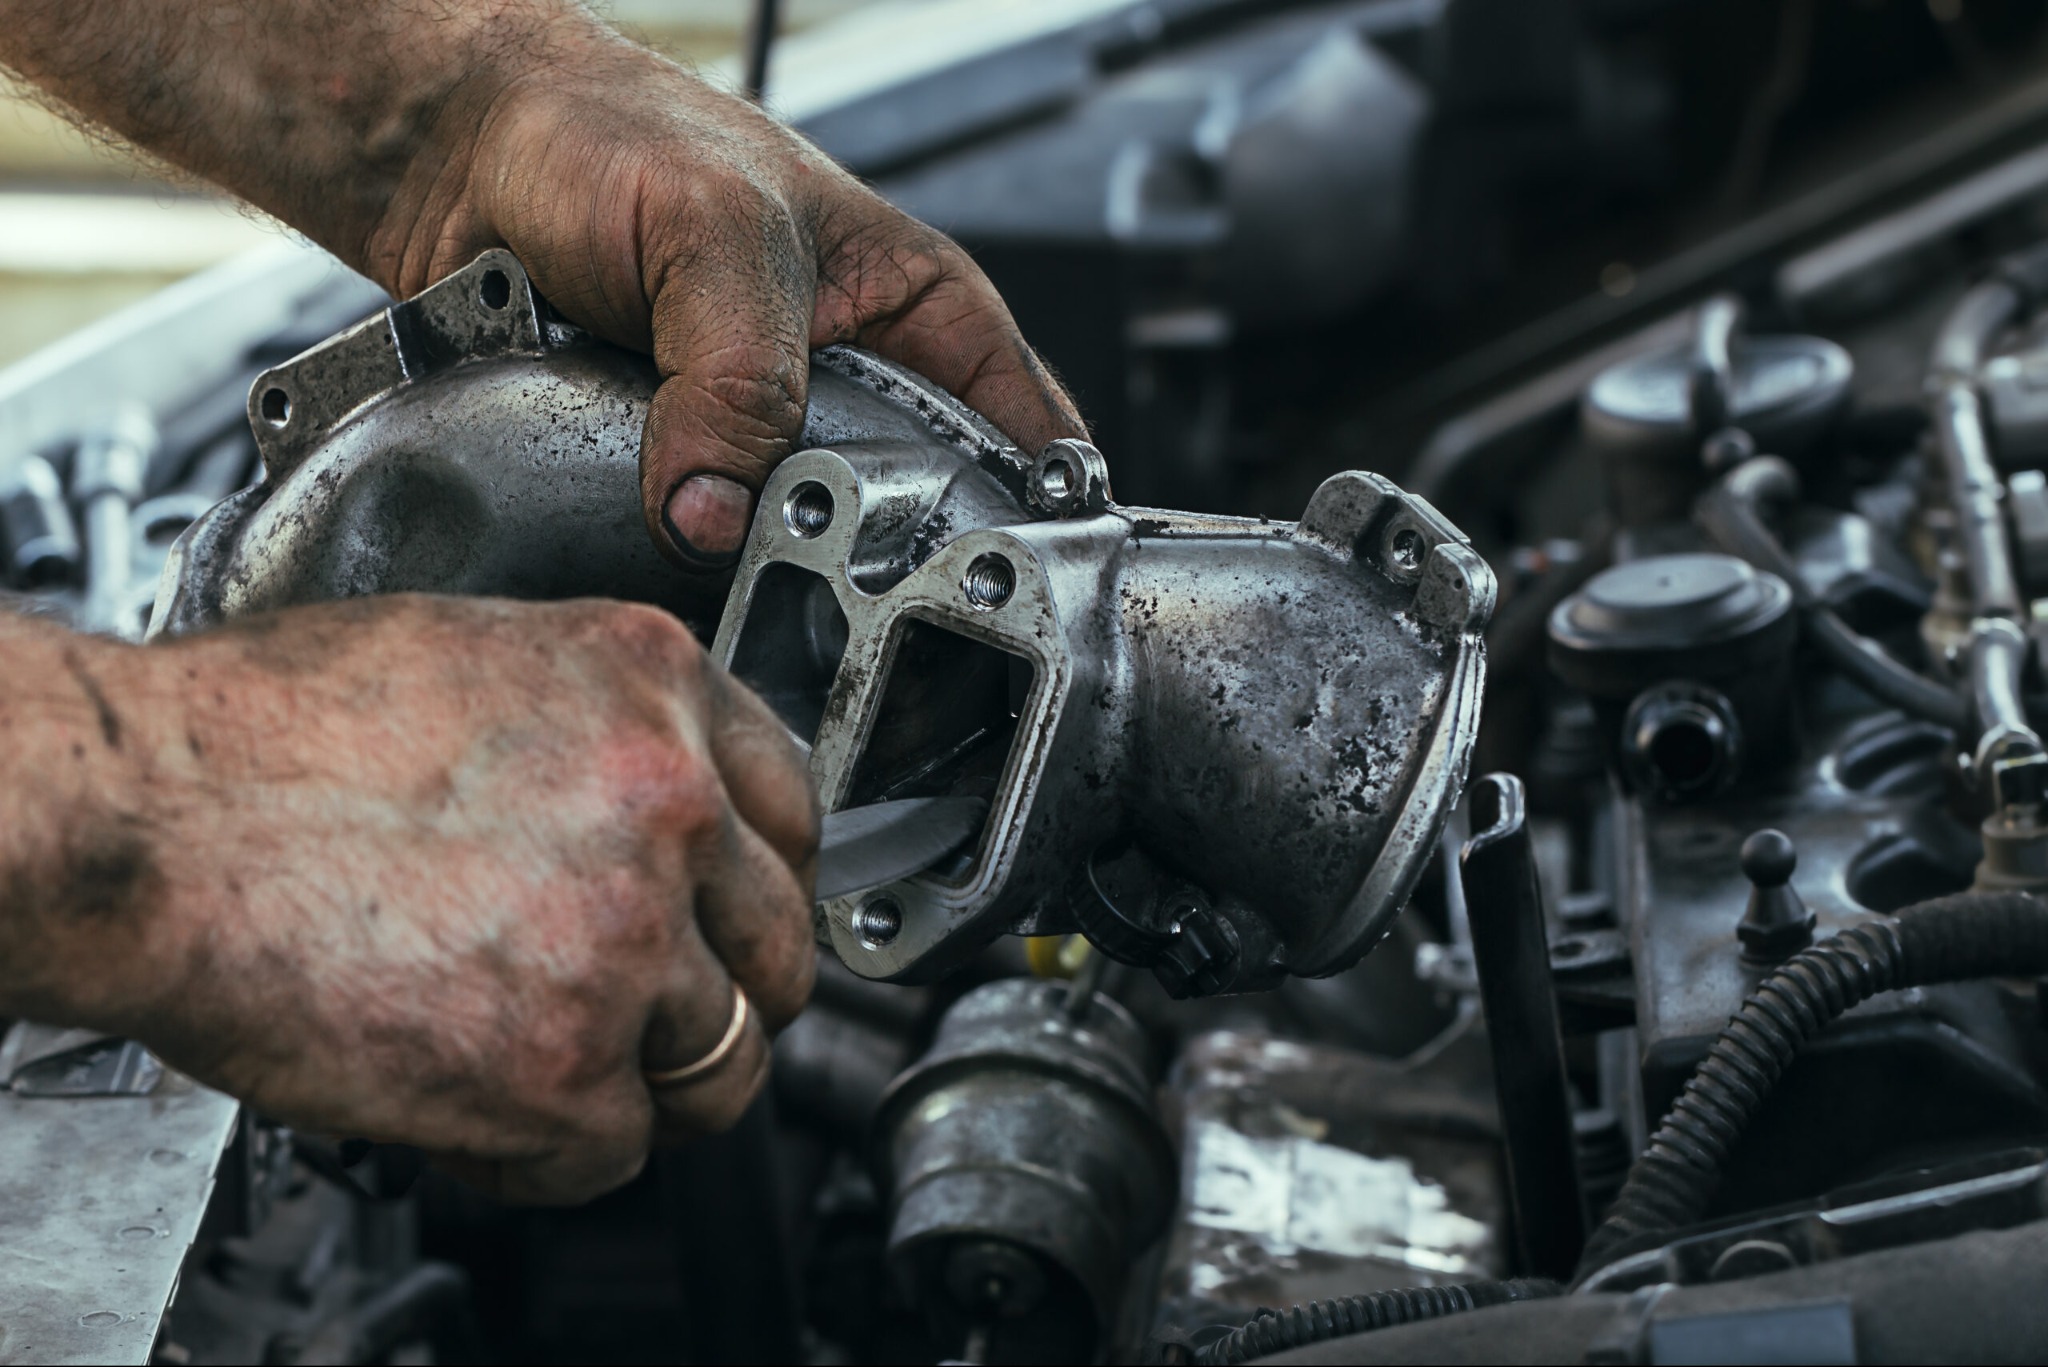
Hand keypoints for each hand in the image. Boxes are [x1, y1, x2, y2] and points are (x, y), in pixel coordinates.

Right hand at [101, 595, 816, 1203]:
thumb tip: (643, 792)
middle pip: (777, 942)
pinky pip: (618, 1148)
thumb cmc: (260, 735)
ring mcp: (626, 940)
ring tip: (575, 1068)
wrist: (141, 820)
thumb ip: (596, 724)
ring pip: (723, 1057)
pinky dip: (556, 1151)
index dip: (759, 877)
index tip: (734, 911)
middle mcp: (668, 804)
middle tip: (656, 1006)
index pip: (794, 808)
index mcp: (653, 685)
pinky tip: (488, 1110)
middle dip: (726, 987)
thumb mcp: (473, 653)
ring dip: (658, 1079)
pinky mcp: (563, 1068)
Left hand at [366, 20, 1087, 566]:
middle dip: (864, 551)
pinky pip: (695, 542)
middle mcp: (849, 381)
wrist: (460, 150)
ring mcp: (761, 431)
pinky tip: (653, 532)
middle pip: (906, 514)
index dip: (1029, 517)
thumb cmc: (611, 131)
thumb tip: (723, 512)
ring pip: (793, 541)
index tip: (991, 580)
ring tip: (723, 543)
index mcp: (914, 309)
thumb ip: (737, 377)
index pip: (1022, 435)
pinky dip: (670, 547)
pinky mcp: (681, 469)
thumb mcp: (714, 237)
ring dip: (753, 555)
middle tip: (821, 566)